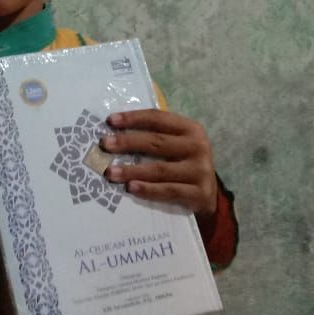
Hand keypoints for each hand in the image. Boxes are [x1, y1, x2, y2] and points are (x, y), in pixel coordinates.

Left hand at [99, 109, 217, 219]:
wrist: (209, 195)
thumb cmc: (184, 164)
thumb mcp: (177, 145)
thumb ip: (155, 136)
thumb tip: (115, 132)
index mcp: (190, 129)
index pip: (158, 119)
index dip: (133, 118)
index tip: (110, 121)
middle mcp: (197, 147)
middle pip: (157, 142)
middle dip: (128, 142)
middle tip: (104, 145)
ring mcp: (201, 171)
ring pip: (160, 169)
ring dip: (132, 170)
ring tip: (110, 172)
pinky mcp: (200, 194)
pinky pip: (169, 190)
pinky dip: (148, 189)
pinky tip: (131, 187)